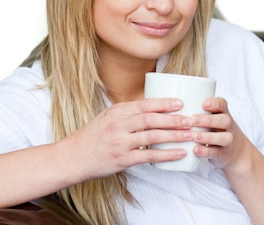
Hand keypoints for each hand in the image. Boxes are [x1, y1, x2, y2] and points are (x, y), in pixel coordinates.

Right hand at [59, 98, 192, 181]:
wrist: (73, 157)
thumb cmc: (93, 137)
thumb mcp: (107, 117)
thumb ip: (128, 114)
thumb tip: (153, 109)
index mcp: (117, 112)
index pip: (144, 104)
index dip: (164, 103)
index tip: (180, 103)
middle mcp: (119, 125)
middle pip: (151, 119)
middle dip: (173, 119)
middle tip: (190, 120)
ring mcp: (120, 143)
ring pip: (153, 137)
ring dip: (174, 136)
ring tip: (189, 135)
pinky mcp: (122, 160)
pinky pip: (149, 156)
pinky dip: (166, 155)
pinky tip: (179, 153)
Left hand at [189, 97, 251, 170]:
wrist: (236, 151)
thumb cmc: (217, 129)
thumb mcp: (213, 117)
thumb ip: (198, 110)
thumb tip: (171, 102)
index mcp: (223, 112)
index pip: (222, 104)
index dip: (214, 103)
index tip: (203, 103)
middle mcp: (228, 125)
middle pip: (224, 120)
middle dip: (208, 120)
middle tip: (193, 120)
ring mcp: (227, 140)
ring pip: (223, 137)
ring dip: (208, 137)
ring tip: (193, 136)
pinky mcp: (223, 153)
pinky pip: (216, 152)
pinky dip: (206, 151)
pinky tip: (195, 149)